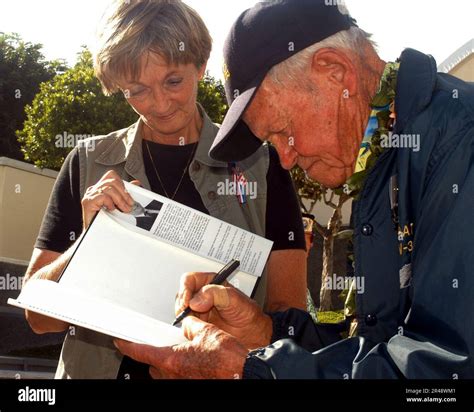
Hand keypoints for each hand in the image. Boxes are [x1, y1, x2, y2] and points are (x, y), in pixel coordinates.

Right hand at [81, 170, 140, 228]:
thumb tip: (136, 183)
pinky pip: (102, 196)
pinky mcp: (88, 202)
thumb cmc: (108, 220)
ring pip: (109, 188)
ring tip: (124, 209)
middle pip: (112, 181)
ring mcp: (90, 195)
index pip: (111, 176)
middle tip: (130, 205)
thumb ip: (125, 193)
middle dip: (124, 194)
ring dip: (120, 200)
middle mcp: (95, 190)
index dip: (122, 184)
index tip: (128, 196)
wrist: (98, 234)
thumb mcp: (120, 204)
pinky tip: (111, 210)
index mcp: (101, 188)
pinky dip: (110, 203)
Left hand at [114, 316, 248, 378]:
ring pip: (166, 372)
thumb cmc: (228, 359)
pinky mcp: (192, 385)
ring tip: (184, 351)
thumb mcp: (207, 331)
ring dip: (170, 361)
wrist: (244, 373)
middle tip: (164, 342)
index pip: (141, 351)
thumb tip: (187, 324)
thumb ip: (191, 325)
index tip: (121, 341)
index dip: (128, 345)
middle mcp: (173, 375)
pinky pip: (180, 376)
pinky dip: (182, 368)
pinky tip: (196, 360)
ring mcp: (182, 383)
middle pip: (153, 364)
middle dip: (156, 352)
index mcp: (172, 359)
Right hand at [175, 272, 272, 348]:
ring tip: (198, 322)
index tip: (187, 302)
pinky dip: (189, 327)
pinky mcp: (197, 323)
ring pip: (181, 310)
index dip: (185, 289)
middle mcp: (202, 294)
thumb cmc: (247, 313)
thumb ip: (214, 294)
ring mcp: (198, 309)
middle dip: (183, 305)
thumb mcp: (234, 298)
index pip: (189, 279)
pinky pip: (185, 324)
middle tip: (189, 314)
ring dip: (186, 317)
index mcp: (210, 282)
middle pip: (181, 295)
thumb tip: (195, 301)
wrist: (252, 333)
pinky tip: (199, 329)